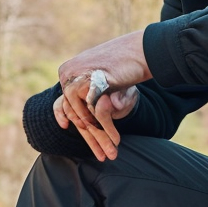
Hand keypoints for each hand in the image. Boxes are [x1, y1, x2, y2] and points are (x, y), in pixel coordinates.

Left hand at [56, 31, 150, 160]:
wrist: (143, 50)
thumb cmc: (127, 67)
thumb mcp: (107, 86)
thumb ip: (95, 102)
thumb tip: (84, 115)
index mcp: (69, 71)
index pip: (64, 103)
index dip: (65, 117)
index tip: (65, 127)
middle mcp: (69, 74)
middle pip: (76, 114)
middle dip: (91, 138)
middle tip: (102, 156)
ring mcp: (78, 79)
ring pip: (86, 117)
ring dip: (100, 138)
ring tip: (111, 153)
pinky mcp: (93, 84)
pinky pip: (98, 114)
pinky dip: (107, 129)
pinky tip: (115, 140)